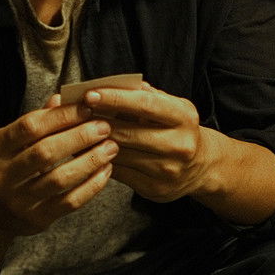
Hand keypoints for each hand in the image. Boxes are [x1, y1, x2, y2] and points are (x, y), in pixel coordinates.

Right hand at [0, 94, 119, 237]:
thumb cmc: (9, 166)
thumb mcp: (12, 141)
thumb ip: (38, 120)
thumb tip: (64, 97)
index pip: (30, 127)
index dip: (61, 116)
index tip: (87, 108)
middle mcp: (1, 175)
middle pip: (45, 152)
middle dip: (79, 137)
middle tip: (104, 127)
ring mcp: (18, 201)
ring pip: (60, 179)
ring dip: (90, 161)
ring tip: (111, 147)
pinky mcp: (36, 219)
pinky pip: (69, 201)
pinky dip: (91, 185)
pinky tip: (105, 170)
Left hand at [83, 82, 217, 202]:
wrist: (200, 166)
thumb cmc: (177, 128)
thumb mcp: (171, 106)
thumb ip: (144, 94)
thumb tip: (107, 85)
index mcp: (183, 117)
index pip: (144, 104)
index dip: (115, 99)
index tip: (89, 94)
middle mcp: (179, 145)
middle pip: (128, 132)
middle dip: (97, 121)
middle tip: (74, 112)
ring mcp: (167, 170)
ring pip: (119, 153)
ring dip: (94, 142)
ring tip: (75, 130)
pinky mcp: (154, 189)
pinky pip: (119, 172)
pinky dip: (100, 159)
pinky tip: (87, 150)